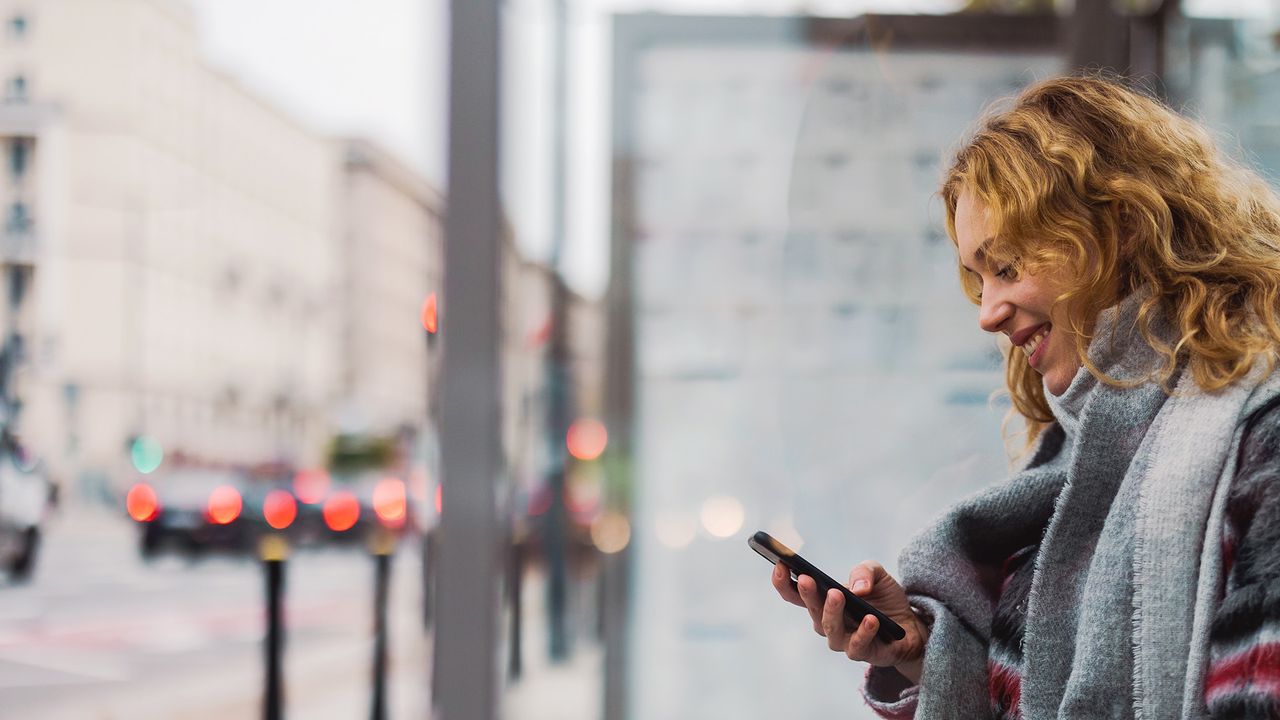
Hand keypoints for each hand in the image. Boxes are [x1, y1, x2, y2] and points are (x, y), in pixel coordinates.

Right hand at [770, 560, 928, 682]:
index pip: (795, 594)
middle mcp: (828, 622)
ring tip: (838, 594)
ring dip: (832, 612)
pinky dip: (863, 632)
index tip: (779, 565)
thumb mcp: (877, 574)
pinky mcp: (865, 653)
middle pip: (811, 610)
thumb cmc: (885, 600)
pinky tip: (870, 620)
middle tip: (807, 579)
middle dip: (807, 594)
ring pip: (830, 629)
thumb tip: (856, 588)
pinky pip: (858, 646)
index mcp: (823, 601)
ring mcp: (844, 640)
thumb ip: (865, 571)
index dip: (783, 582)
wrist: (912, 625)